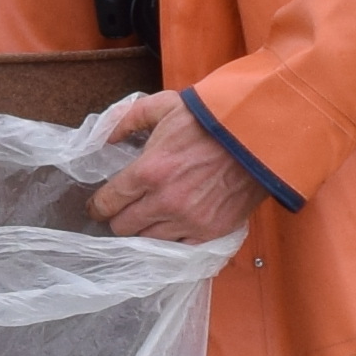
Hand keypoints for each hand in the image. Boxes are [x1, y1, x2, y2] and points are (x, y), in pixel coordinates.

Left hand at [88, 88, 262, 247]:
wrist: (258, 134)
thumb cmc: (210, 118)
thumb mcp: (163, 106)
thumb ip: (127, 119)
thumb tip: (105, 137)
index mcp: (148, 171)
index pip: (107, 202)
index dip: (98, 206)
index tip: (98, 206)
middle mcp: (164, 201)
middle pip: (123, 228)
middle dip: (118, 219)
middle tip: (123, 212)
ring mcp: (188, 221)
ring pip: (147, 242)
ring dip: (143, 232)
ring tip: (147, 220)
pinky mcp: (211, 232)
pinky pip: (178, 249)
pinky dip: (171, 241)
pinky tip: (170, 230)